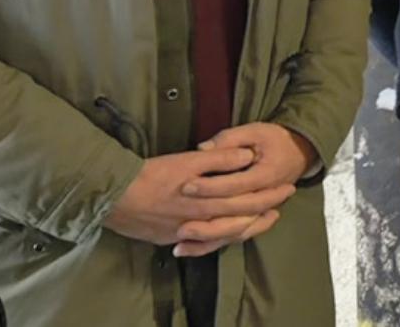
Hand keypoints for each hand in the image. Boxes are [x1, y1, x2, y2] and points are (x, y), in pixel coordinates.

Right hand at [105, 147, 293, 248]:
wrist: (112, 195)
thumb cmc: (151, 174)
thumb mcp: (188, 160)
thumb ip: (220, 158)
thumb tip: (248, 156)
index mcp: (207, 200)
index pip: (247, 199)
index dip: (269, 194)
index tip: (286, 188)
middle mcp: (200, 220)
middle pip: (240, 219)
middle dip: (264, 212)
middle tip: (281, 205)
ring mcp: (185, 233)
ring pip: (224, 235)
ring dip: (245, 228)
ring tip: (260, 221)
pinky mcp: (171, 238)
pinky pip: (203, 243)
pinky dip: (218, 240)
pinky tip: (226, 236)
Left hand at [170, 123, 316, 256]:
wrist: (300, 152)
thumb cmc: (276, 140)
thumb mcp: (255, 131)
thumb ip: (229, 140)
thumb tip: (203, 149)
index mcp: (267, 175)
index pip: (236, 185)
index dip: (210, 186)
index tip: (186, 186)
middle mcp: (264, 198)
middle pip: (234, 215)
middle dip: (205, 221)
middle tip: (180, 220)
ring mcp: (261, 211)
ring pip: (234, 231)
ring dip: (208, 237)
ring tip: (181, 238)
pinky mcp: (254, 218)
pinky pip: (234, 236)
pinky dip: (212, 244)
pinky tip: (187, 248)